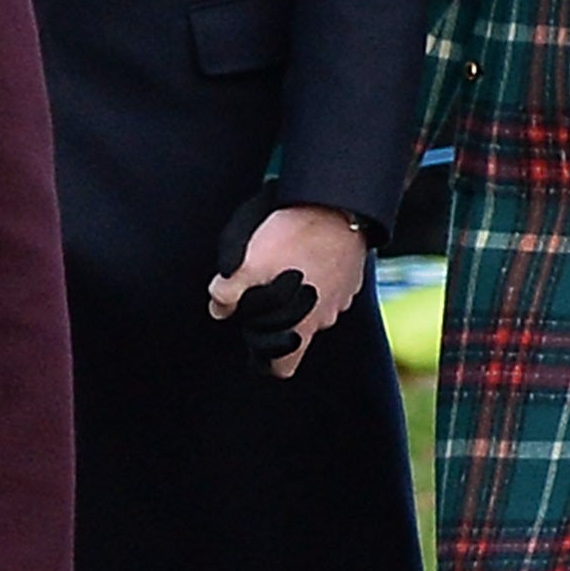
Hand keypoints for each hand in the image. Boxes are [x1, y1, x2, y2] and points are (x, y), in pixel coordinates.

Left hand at [210, 202, 369, 379]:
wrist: (338, 203)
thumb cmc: (293, 237)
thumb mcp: (248, 264)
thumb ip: (227, 294)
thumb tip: (218, 309)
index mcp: (301, 325)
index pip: (282, 367)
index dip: (265, 357)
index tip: (255, 333)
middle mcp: (325, 319)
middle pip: (296, 334)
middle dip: (277, 318)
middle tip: (261, 288)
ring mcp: (343, 298)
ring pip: (312, 309)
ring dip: (297, 295)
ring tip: (284, 262)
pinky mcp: (351, 276)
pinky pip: (329, 287)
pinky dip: (316, 275)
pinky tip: (304, 251)